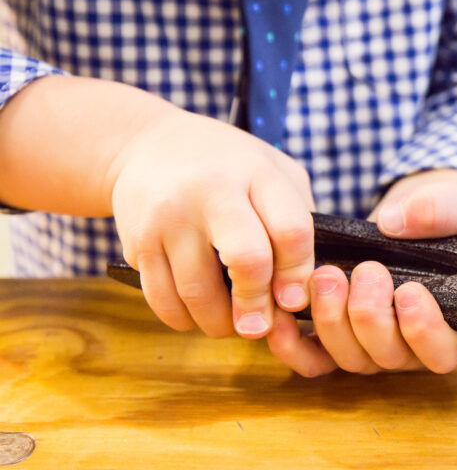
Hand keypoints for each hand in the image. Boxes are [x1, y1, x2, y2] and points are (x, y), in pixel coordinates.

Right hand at [110, 104, 319, 359]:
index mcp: (256, 173)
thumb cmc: (227, 164)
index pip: (291, 230)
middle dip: (259, 305)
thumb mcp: (273, 170)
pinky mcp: (137, 240)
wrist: (148, 144)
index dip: (299, 274)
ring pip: (198, 292)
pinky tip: (197, 314)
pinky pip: (162, 298)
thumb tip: (306, 284)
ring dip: (220, 323)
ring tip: (231, 324)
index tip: (294, 299)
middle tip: (260, 326)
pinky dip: (183, 318)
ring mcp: (169, 217)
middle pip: (247, 261)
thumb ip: (297, 216)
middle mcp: (210, 192)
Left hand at [280, 169, 456, 374]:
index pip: (441, 353)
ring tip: (328, 275)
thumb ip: (438, 212)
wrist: (413, 216)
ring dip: (333, 320)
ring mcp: (371, 346)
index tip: (409, 291)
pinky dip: (293, 345)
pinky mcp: (335, 338)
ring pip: (349, 358)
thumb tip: (392, 222)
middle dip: (371, 317)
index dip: (425, 332)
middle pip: (388, 357)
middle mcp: (411, 346)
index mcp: (453, 325)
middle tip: (367, 270)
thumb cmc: (447, 217)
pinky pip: (313, 359)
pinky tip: (286, 315)